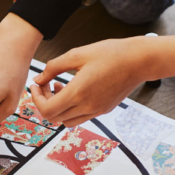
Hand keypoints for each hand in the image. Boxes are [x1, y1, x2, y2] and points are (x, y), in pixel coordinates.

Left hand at [30, 38, 154, 126]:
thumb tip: (38, 79)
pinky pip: (81, 117)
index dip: (36, 99)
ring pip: (66, 121)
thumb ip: (53, 67)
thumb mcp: (77, 54)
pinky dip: (71, 108)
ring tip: (59, 87)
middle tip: (45, 84)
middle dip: (44, 102)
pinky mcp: (104, 110)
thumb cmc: (110, 53)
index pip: (46, 110)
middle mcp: (87, 106)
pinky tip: (74, 90)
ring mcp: (96, 110)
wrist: (139, 60)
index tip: (36, 85)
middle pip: (54, 118)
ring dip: (58, 108)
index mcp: (78, 93)